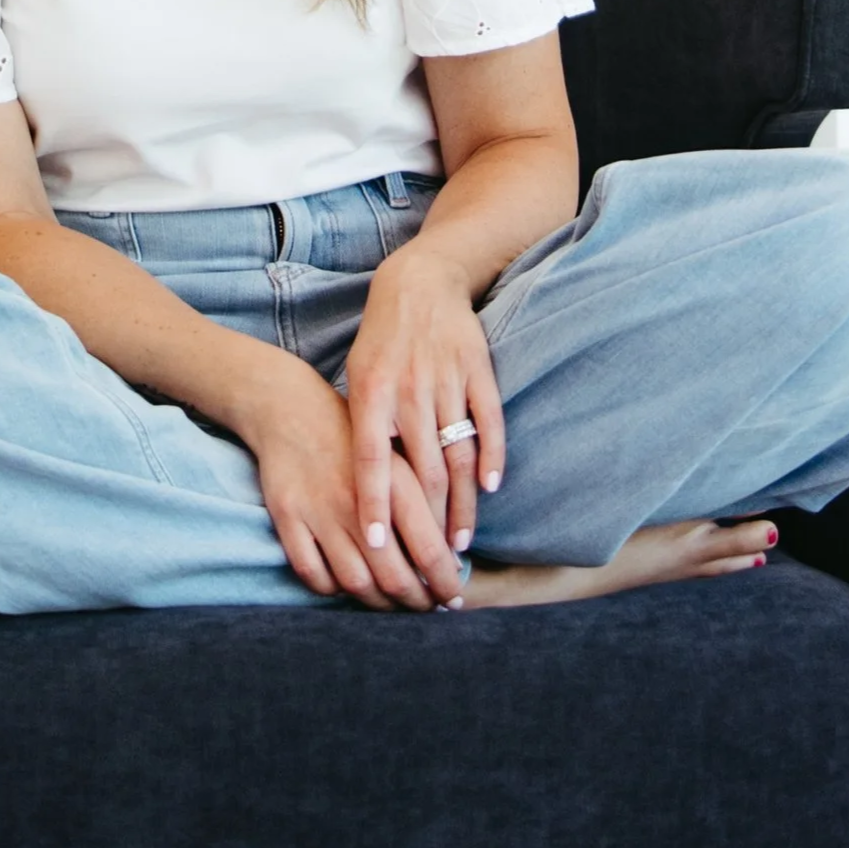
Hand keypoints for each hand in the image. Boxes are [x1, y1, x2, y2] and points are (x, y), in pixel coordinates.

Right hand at [239, 353, 465, 610]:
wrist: (291, 409)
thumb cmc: (354, 438)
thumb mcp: (396, 458)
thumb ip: (423, 501)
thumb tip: (451, 555)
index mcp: (394, 483)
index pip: (430, 550)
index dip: (445, 583)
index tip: (454, 597)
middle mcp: (358, 501)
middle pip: (394, 575)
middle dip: (416, 601)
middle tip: (426, 609)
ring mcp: (320, 512)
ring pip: (355, 582)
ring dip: (378, 602)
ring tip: (392, 604)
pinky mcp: (288, 519)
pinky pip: (312, 574)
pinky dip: (331, 589)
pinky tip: (346, 587)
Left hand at [345, 242, 507, 556]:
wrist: (418, 283)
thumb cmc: (381, 341)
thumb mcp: (356, 378)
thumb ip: (361, 428)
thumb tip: (360, 489)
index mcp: (371, 394)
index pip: (370, 461)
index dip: (373, 505)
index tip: (376, 546)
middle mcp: (408, 390)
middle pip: (421, 471)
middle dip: (427, 523)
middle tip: (431, 564)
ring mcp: (445, 380)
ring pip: (456, 456)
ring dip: (461, 505)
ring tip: (460, 542)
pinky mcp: (477, 370)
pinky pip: (488, 422)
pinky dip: (491, 457)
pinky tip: (490, 488)